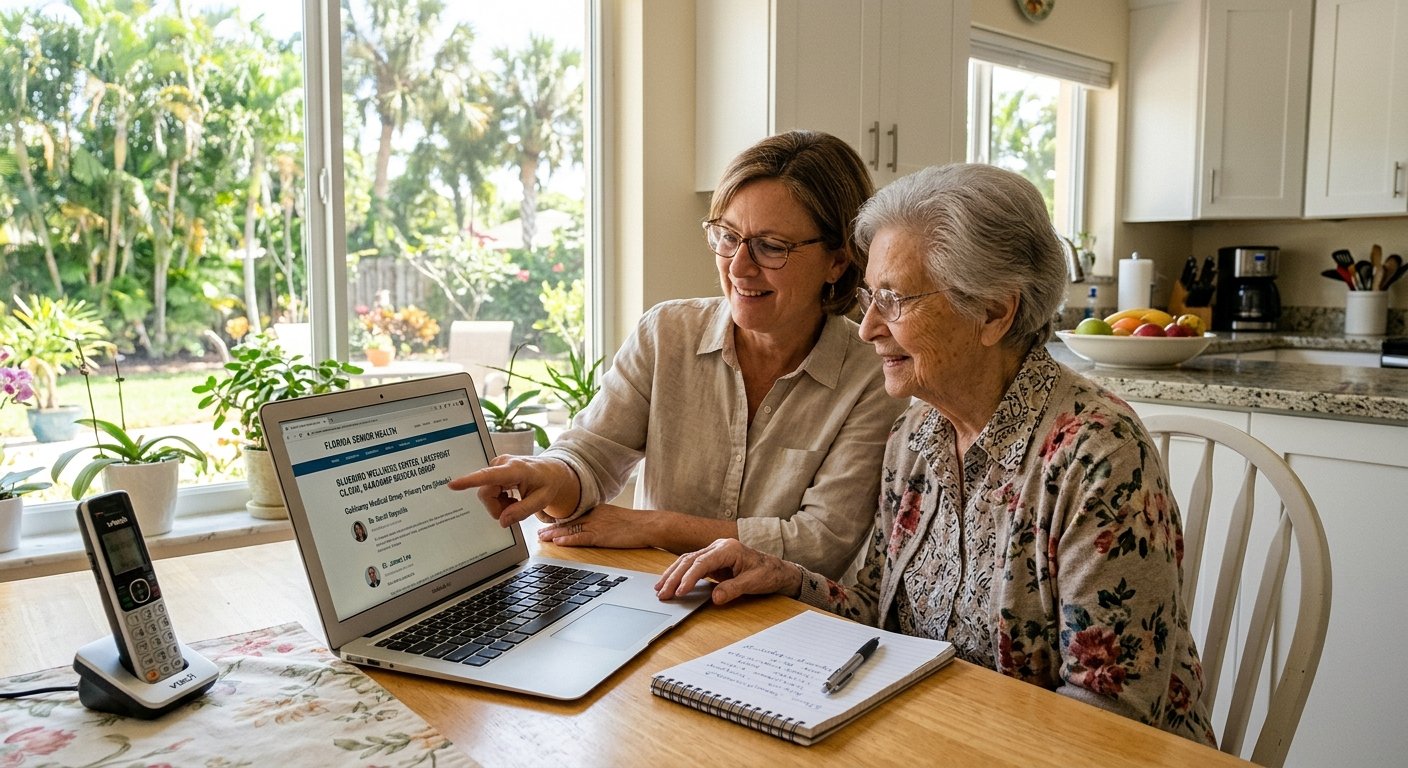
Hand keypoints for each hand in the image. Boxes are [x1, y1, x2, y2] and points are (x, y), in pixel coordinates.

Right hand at [448, 455, 578, 526]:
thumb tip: (502, 521)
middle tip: (515, 508)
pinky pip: (488, 490)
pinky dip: (499, 498)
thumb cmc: (549, 483)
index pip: (489, 476)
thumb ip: (522, 511)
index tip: (453, 484)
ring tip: (515, 500)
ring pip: (486, 494)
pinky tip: (510, 495)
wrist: (552, 470)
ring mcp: (497, 465)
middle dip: (498, 507)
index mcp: (516, 469)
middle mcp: (503, 464)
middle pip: (486, 494)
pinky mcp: (494, 469)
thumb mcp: (542, 500)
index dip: (470, 481)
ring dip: (499, 503)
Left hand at [538, 503, 654, 548]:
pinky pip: (580, 538)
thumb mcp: (617, 519)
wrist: (649, 525)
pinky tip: (557, 542)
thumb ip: (604, 522)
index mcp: (598, 510)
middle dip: (553, 527)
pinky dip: (567, 540)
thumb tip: (598, 529)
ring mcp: (596, 525)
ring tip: (542, 538)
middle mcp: (594, 515)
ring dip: (554, 534)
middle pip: (569, 522)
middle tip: (539, 532)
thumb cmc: (637, 525)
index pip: (575, 516)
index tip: (549, 524)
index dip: (560, 521)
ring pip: (570, 529)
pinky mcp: (601, 535)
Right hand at [654, 538, 800, 605]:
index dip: (689, 578)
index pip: (702, 562)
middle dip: (674, 577)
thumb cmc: (767, 573)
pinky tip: (670, 583)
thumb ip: (734, 589)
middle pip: (690, 560)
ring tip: (659, 589)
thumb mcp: (753, 583)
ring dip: (673, 575)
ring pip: (687, 561)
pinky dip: (680, 575)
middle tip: (662, 593)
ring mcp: (714, 552)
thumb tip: (715, 598)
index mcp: (728, 549)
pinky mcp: (712, 560)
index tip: (680, 592)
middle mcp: (718, 547)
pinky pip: (692, 566)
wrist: (776, 570)